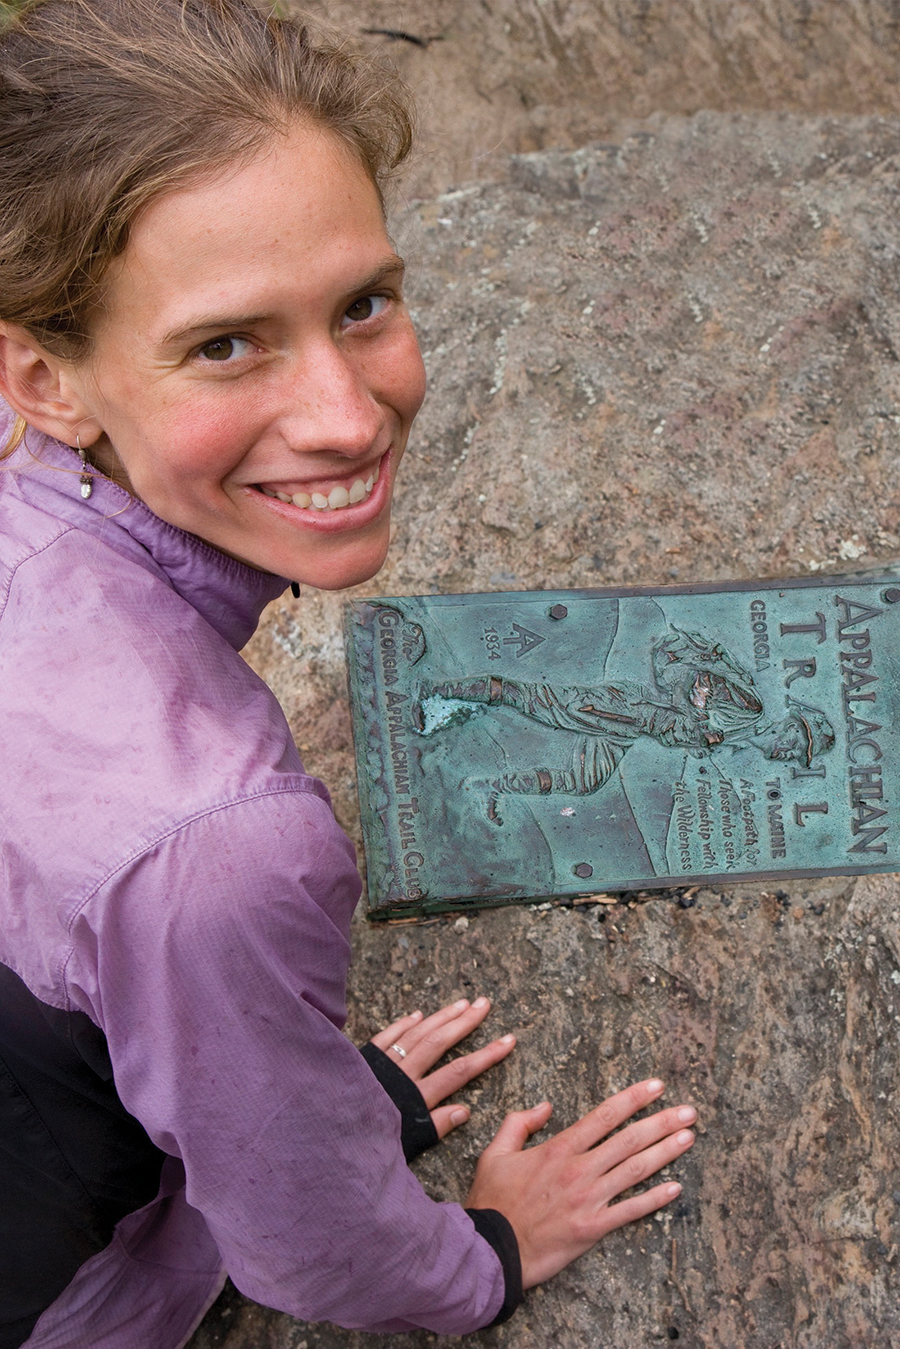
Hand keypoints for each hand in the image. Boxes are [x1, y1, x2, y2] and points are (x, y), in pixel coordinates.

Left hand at [370, 997, 515, 1139]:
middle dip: (465, 1023)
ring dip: (440, 1017)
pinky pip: (386, 1036)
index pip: (460, 1071)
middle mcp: (402, 1074)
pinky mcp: (363, 1059)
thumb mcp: (405, 1145)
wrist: (326, 1131)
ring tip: (461, 1003)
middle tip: (485, 1004)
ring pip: (417, 1033)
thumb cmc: (366, 1144)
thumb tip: (465, 1110)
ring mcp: (382, 1063)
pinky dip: (403, 1023)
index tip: (508, 1040)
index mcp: (415, 1097)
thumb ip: (434, 1127)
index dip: (487, 1055)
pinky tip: (417, 1013)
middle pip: (439, 1043)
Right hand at [466, 1078, 695, 1287]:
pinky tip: (675, 1188)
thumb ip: (519, 1123)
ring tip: (689, 1138)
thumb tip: (545, 1107)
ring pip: (636, 1170)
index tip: (656, 1087)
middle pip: (629, 1139)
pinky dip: (655, 1199)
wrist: (491, 1249)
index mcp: (558, 1148)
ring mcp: (589, 1199)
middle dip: (663, 1122)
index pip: (604, 1116)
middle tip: (689, 1111)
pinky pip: (631, 1210)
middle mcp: (579, 1169)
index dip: (633, 1098)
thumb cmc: (492, 1201)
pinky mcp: (593, 1228)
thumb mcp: (496, 1153)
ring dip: (666, 1152)